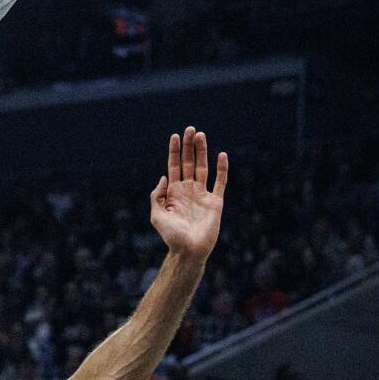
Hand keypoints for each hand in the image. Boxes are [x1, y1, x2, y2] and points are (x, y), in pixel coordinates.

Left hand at [150, 127, 227, 261]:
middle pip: (188, 163)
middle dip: (188, 146)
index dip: (174, 151)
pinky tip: (221, 155)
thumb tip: (163, 177)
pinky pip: (220, 182)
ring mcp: (202, 195)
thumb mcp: (157, 215)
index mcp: (173, 193)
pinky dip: (222, 169)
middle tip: (190, 129)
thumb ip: (156, 196)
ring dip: (202, 151)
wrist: (189, 250)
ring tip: (200, 135)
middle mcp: (188, 191)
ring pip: (203, 168)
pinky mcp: (216, 201)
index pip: (174, 166)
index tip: (175, 136)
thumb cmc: (172, 236)